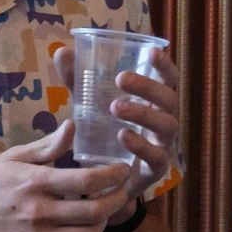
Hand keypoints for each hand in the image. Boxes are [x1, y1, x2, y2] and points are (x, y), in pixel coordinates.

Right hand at [0, 120, 132, 231]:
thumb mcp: (13, 158)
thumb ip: (47, 147)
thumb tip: (73, 126)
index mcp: (35, 183)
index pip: (86, 181)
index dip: (113, 176)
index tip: (125, 169)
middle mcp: (38, 213)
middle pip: (95, 212)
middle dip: (118, 200)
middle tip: (122, 190)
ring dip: (103, 222)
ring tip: (103, 208)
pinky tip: (81, 227)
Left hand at [55, 45, 181, 201]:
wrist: (105, 180)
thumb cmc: (104, 132)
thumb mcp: (90, 103)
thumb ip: (78, 79)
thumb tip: (62, 51)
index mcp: (154, 101)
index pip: (168, 79)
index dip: (164, 65)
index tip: (152, 51)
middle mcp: (164, 119)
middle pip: (169, 98)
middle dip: (147, 86)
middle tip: (121, 79)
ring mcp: (163, 145)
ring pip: (166, 125)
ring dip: (143, 113)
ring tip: (114, 107)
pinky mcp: (155, 168)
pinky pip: (156, 156)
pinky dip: (141, 145)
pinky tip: (122, 136)